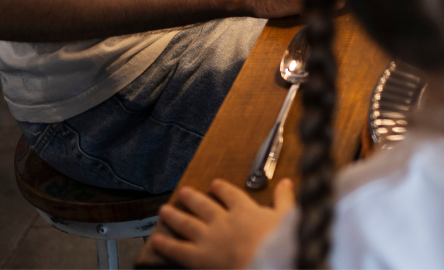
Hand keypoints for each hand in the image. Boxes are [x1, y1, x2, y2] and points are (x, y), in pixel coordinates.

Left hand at [149, 178, 294, 268]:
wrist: (265, 263)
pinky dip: (165, 244)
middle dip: (192, 198)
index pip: (229, 194)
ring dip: (174, 215)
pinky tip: (155, 240)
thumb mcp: (288, 216)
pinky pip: (176, 249)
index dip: (221, 188)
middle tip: (184, 192)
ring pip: (186, 223)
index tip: (215, 184)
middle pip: (203, 205)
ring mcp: (207, 238)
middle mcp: (222, 220)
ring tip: (164, 210)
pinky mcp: (198, 257)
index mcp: (244, 210)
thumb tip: (287, 182)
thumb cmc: (278, 242)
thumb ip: (285, 199)